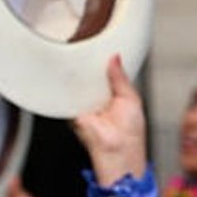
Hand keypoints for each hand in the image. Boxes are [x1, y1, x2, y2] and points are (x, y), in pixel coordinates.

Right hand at [72, 56, 148, 185]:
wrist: (117, 150)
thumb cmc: (130, 131)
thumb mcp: (130, 98)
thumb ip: (120, 78)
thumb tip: (115, 58)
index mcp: (114, 94)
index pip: (105, 74)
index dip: (102, 63)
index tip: (100, 46)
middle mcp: (98, 98)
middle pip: (89, 77)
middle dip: (87, 66)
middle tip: (85, 47)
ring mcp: (84, 104)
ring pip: (77, 84)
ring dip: (76, 75)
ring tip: (75, 58)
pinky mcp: (72, 110)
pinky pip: (66, 95)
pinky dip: (66, 87)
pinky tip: (67, 75)